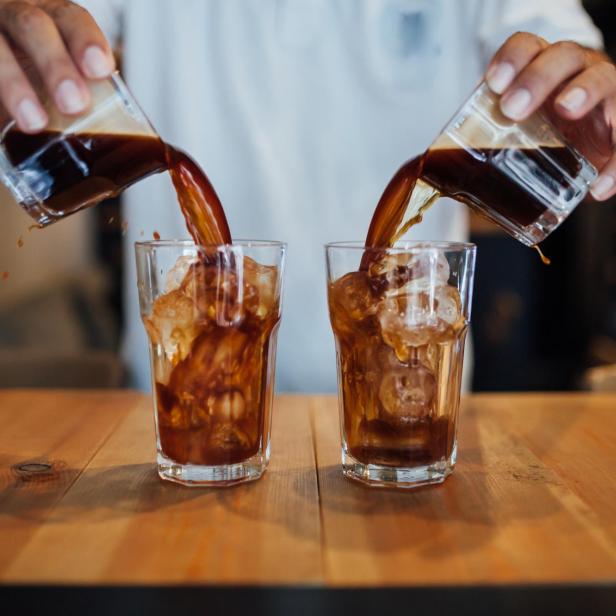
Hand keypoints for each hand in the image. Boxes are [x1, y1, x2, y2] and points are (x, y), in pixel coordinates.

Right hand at [0, 0, 114, 131]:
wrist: (2, 66)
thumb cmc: (29, 71)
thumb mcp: (55, 73)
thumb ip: (78, 93)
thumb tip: (113, 144)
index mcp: (47, 16)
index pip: (70, 18)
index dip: (85, 41)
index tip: (100, 70)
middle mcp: (12, 12)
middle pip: (32, 25)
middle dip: (55, 65)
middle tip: (74, 104)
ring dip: (14, 84)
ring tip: (34, 123)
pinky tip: (3, 120)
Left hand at [485, 32, 615, 200]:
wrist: (589, 146)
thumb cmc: (543, 131)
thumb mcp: (515, 132)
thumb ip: (487, 143)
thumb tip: (437, 180)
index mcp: (542, 68)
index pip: (528, 47)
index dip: (512, 59)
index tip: (494, 83)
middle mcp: (576, 72)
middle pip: (562, 58)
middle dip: (536, 78)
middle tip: (513, 108)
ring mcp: (604, 92)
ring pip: (601, 79)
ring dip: (584, 91)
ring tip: (566, 108)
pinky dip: (615, 164)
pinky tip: (598, 188)